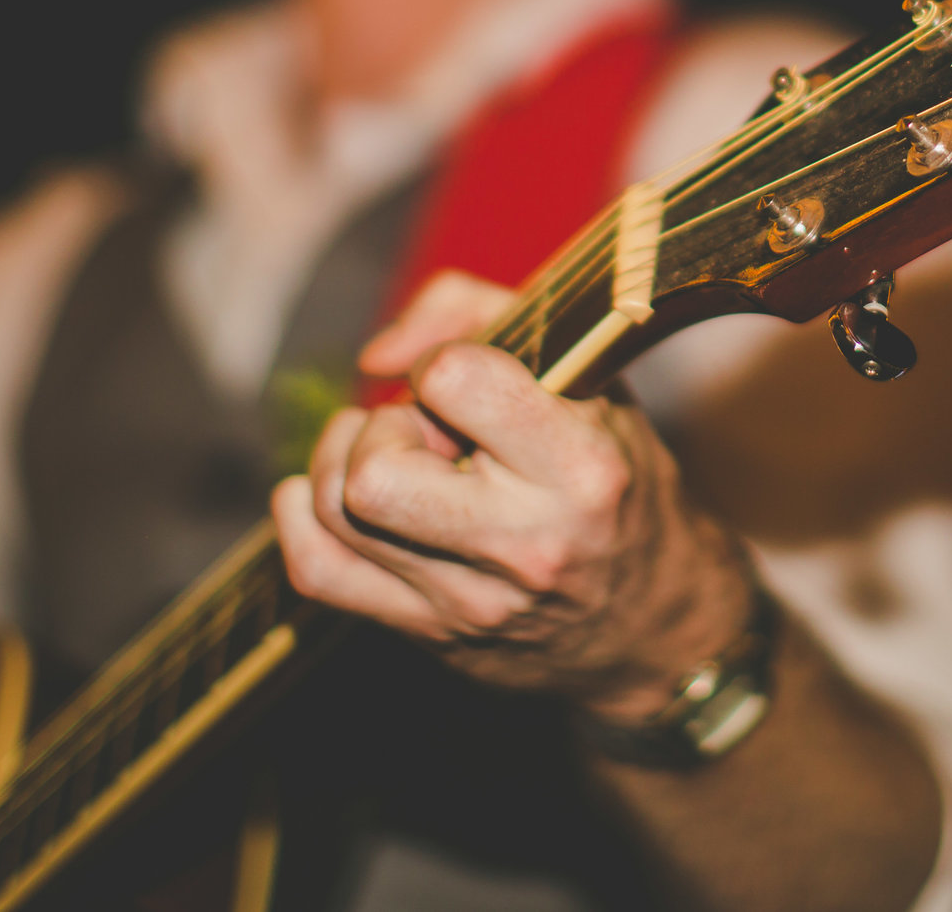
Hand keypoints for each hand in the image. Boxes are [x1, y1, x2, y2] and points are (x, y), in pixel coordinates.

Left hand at [271, 272, 751, 721]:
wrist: (649, 622)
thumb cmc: (616, 479)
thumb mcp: (588, 375)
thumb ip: (476, 314)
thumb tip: (376, 355)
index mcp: (580, 468)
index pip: (456, 381)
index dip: (446, 365)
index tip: (468, 384)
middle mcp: (524, 543)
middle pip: (375, 473)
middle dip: (384, 429)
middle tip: (427, 433)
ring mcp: (471, 603)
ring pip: (337, 513)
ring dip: (348, 463)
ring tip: (398, 460)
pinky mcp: (429, 637)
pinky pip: (318, 573)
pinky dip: (302, 517)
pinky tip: (330, 491)